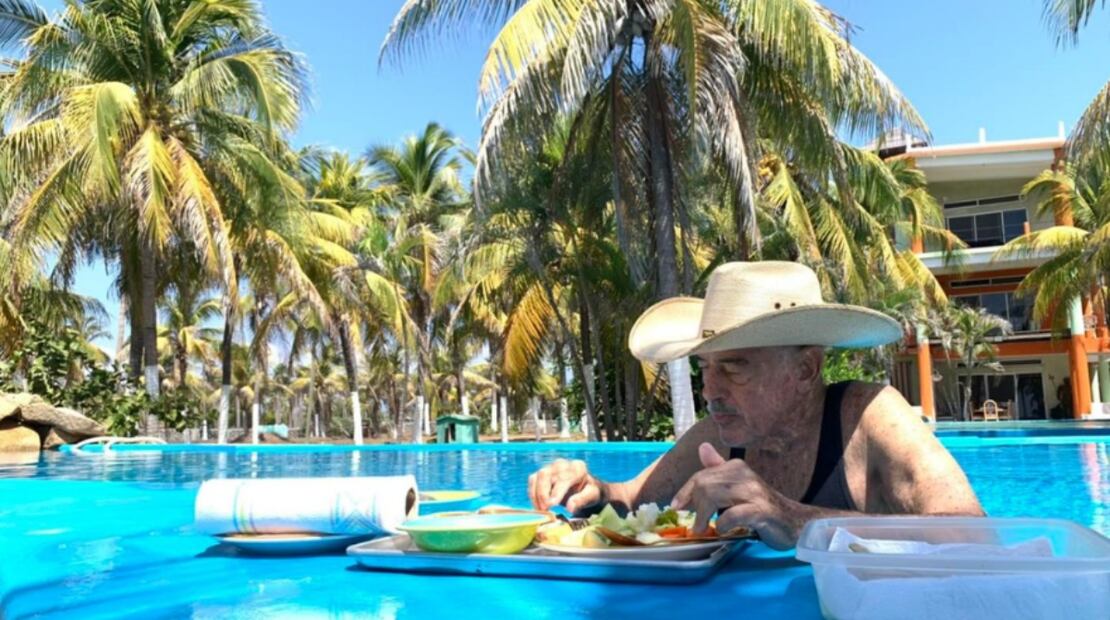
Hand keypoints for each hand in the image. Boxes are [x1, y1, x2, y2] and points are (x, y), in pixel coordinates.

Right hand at [527, 458, 604, 513]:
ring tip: (541, 510)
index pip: (563, 478)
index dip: (556, 491)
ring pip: (537, 477)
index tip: (551, 504)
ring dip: (536, 495)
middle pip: (546, 474)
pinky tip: (537, 506)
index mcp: (577, 468)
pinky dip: (532, 494)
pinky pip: (532, 481)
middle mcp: (562, 464)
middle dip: (543, 493)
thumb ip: (582, 500)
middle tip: (544, 509)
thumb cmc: (590, 492)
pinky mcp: (542, 474)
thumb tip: (570, 507)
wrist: (584, 489)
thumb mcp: (592, 496)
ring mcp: (551, 467)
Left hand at [671, 442, 803, 549]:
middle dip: (694, 505)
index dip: (685, 491)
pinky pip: (733, 515)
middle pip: (704, 485)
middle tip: (695, 524)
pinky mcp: (761, 511)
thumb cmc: (761, 507)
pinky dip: (723, 524)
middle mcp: (744, 475)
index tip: (676, 506)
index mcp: (736, 468)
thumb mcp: (737, 487)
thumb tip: (702, 447)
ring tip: (703, 529)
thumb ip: (718, 470)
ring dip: (704, 517)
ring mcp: (753, 492)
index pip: (701, 475)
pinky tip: (724, 529)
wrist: (794, 522)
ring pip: (714, 496)